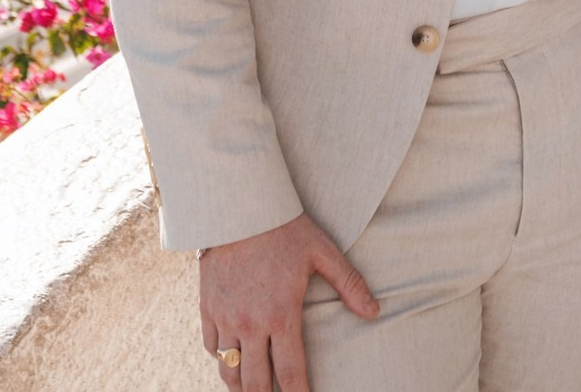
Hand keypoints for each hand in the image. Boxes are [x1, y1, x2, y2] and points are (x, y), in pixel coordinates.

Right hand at [198, 213, 378, 391]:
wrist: (237, 207)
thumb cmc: (284, 228)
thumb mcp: (322, 252)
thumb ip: (349, 284)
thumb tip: (374, 311)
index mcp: (281, 315)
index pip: (290, 373)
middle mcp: (250, 323)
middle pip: (255, 383)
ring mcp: (225, 318)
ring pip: (229, 370)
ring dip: (241, 387)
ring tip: (252, 391)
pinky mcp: (207, 308)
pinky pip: (211, 346)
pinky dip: (222, 358)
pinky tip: (233, 359)